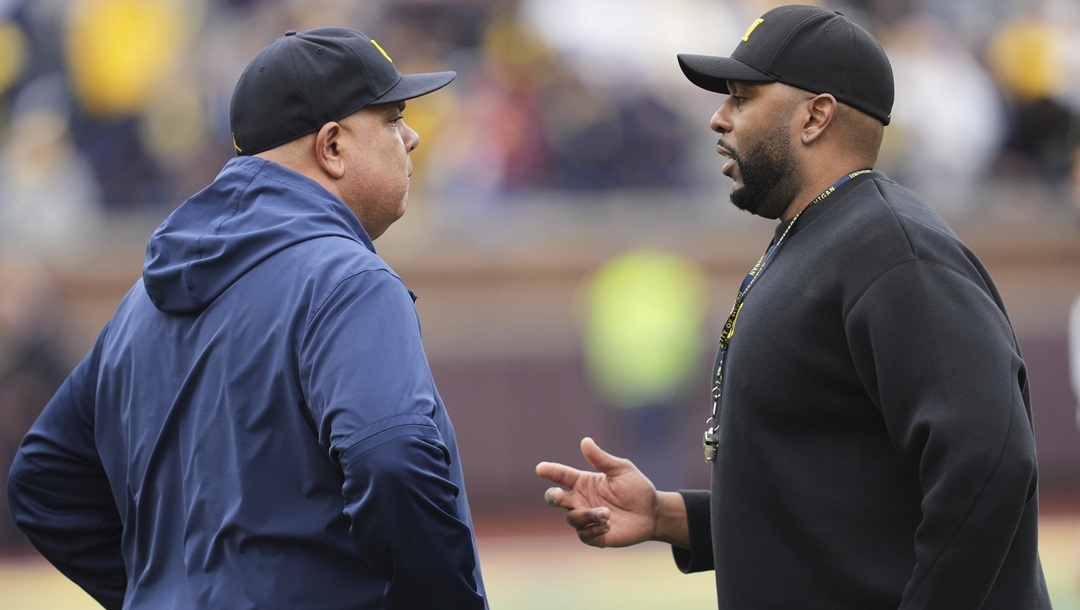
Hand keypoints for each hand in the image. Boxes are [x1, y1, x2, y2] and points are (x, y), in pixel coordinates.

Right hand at [536, 437, 675, 548]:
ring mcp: (586, 519)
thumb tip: (585, 441)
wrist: (653, 513)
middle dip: (554, 497)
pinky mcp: (595, 536)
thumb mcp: (622, 469)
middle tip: (558, 496)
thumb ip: (602, 459)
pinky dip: (594, 530)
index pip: (561, 476)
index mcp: (584, 482)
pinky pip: (584, 535)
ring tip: (607, 513)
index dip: (550, 471)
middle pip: (556, 499)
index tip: (540, 469)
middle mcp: (581, 500)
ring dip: (587, 515)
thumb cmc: (636, 488)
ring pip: (572, 518)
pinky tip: (608, 525)